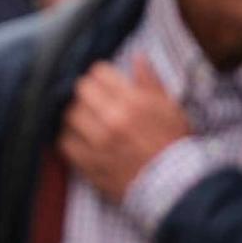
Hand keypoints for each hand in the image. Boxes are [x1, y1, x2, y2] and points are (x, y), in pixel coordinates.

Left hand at [58, 55, 190, 203]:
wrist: (176, 185)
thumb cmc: (174, 143)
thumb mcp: (170, 108)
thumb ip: (151, 82)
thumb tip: (138, 57)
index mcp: (133, 102)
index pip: (98, 74)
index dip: (100, 75)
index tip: (103, 81)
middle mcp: (113, 120)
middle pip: (80, 92)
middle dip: (86, 92)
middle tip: (92, 99)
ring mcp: (99, 144)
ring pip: (69, 116)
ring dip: (75, 114)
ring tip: (85, 118)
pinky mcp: (90, 164)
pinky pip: (65, 144)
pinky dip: (69, 138)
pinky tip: (79, 137)